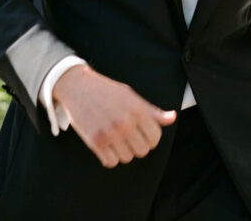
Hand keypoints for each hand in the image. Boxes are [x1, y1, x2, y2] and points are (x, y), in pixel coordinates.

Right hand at [53, 65, 175, 167]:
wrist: (78, 87)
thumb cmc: (107, 91)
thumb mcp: (132, 96)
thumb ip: (152, 111)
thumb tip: (172, 118)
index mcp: (137, 110)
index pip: (155, 138)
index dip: (151, 138)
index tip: (143, 134)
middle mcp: (125, 122)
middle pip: (142, 151)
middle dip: (138, 146)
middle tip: (129, 137)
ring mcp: (110, 133)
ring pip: (127, 158)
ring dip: (123, 152)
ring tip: (117, 140)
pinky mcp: (95, 142)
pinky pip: (111, 162)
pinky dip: (110, 157)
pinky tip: (107, 146)